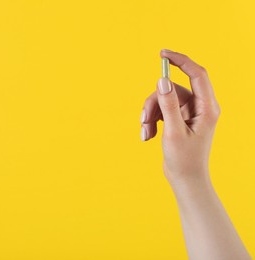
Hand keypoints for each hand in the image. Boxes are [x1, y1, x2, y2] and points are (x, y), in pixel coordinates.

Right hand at [141, 49, 220, 186]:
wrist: (185, 179)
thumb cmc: (185, 159)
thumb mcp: (174, 131)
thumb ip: (168, 104)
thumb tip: (163, 80)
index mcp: (207, 108)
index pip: (197, 74)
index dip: (181, 61)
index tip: (162, 54)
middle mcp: (200, 107)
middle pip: (173, 90)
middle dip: (154, 102)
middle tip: (143, 118)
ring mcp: (188, 113)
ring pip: (164, 100)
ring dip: (150, 114)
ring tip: (145, 133)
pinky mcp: (178, 119)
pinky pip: (162, 110)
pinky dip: (152, 120)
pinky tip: (149, 136)